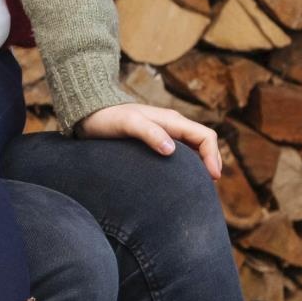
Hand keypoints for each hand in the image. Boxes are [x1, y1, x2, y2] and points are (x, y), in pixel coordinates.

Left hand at [78, 102, 221, 176]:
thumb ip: (149, 133)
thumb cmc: (107, 118)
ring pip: (193, 149)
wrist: (88, 114)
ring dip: (199, 164)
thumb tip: (171, 150)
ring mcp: (164, 132)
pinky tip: (179, 179)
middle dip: (211, 162)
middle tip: (208, 186)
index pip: (205, 136)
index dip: (213, 156)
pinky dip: (186, 165)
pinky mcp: (154, 141)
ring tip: (197, 185)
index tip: (212, 177)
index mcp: (172, 120)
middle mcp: (172, 125)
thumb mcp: (128, 124)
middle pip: (203, 144)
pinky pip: (179, 153)